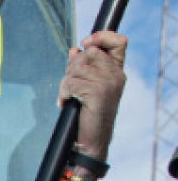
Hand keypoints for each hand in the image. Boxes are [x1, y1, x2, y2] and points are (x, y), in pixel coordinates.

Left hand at [59, 30, 126, 160]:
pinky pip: (72, 83)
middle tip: (67, 84)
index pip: (118, 41)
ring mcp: (108, 83)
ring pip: (77, 67)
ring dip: (64, 82)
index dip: (101, 36)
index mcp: (117, 72)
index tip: (84, 42)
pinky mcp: (97, 92)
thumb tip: (74, 49)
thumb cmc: (87, 118)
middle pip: (89, 52)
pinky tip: (64, 103)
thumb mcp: (87, 89)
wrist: (90, 144)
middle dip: (72, 66)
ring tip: (65, 96)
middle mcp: (116, 75)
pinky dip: (63, 92)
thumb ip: (83, 68)